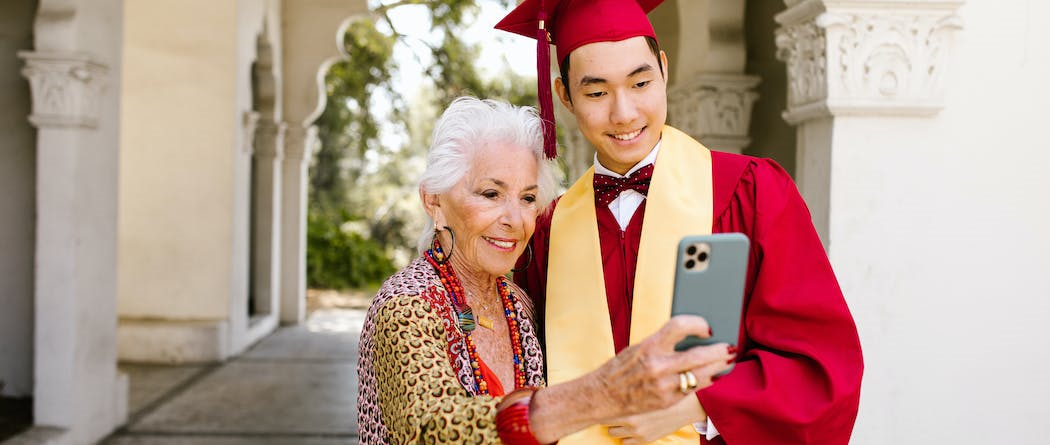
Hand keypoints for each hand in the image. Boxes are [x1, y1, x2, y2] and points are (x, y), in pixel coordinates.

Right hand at [592, 315, 734, 417]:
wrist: (603, 395)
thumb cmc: (621, 368)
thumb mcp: (639, 348)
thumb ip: (663, 343)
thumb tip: (691, 336)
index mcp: (649, 346)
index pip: (680, 326)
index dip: (698, 324)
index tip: (706, 327)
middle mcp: (657, 366)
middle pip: (699, 355)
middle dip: (719, 351)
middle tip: (729, 347)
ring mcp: (664, 385)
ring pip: (702, 375)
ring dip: (719, 367)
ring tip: (728, 360)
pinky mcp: (667, 400)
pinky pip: (694, 389)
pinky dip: (707, 381)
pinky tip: (714, 375)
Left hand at [606, 394, 706, 444]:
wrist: (683, 406)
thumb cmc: (662, 391)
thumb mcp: (643, 385)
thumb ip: (625, 388)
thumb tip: (606, 385)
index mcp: (628, 405)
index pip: (603, 408)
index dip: (602, 404)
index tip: (602, 402)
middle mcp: (630, 421)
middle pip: (605, 421)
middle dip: (609, 415)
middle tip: (614, 409)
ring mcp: (636, 432)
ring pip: (613, 432)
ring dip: (616, 426)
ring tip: (624, 417)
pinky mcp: (644, 440)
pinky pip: (625, 443)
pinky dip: (626, 436)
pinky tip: (632, 427)